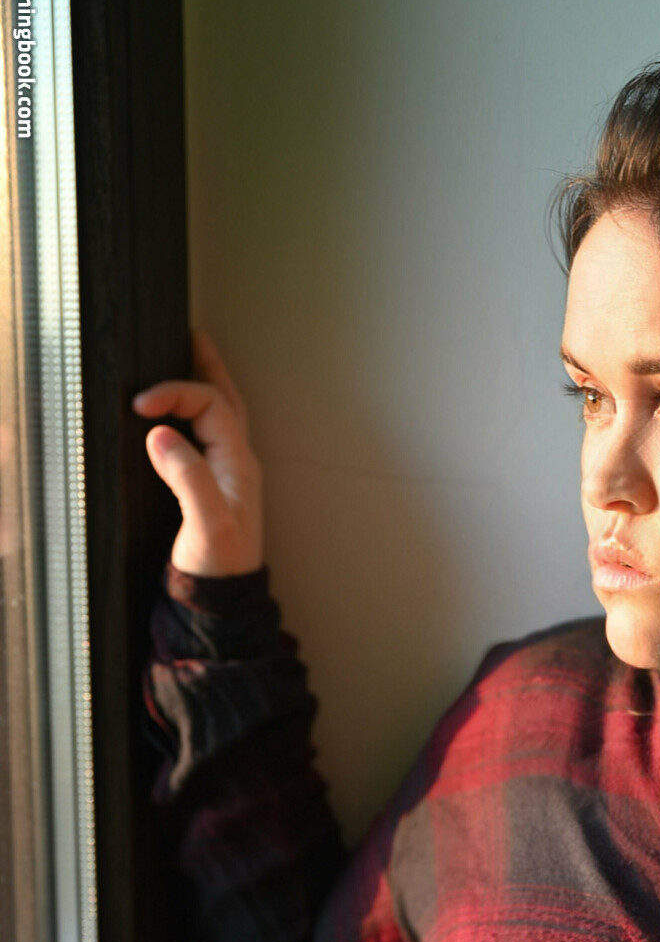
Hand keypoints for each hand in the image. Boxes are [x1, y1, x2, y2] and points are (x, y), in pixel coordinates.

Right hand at [132, 327, 263, 576]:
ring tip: (189, 360)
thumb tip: (159, 433)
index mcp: (238, 463)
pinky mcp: (212, 489)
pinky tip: (180, 417)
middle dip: (208, 367)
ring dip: (205, 386)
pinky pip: (208, 438)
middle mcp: (237, 463)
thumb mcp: (206, 524)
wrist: (223, 603)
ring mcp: (227, 476)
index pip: (208, 405)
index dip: (173, 395)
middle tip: (190, 338)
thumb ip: (187, 477)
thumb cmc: (219, 567)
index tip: (139, 406)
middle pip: (225, 401)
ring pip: (219, 417)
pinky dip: (195, 416)